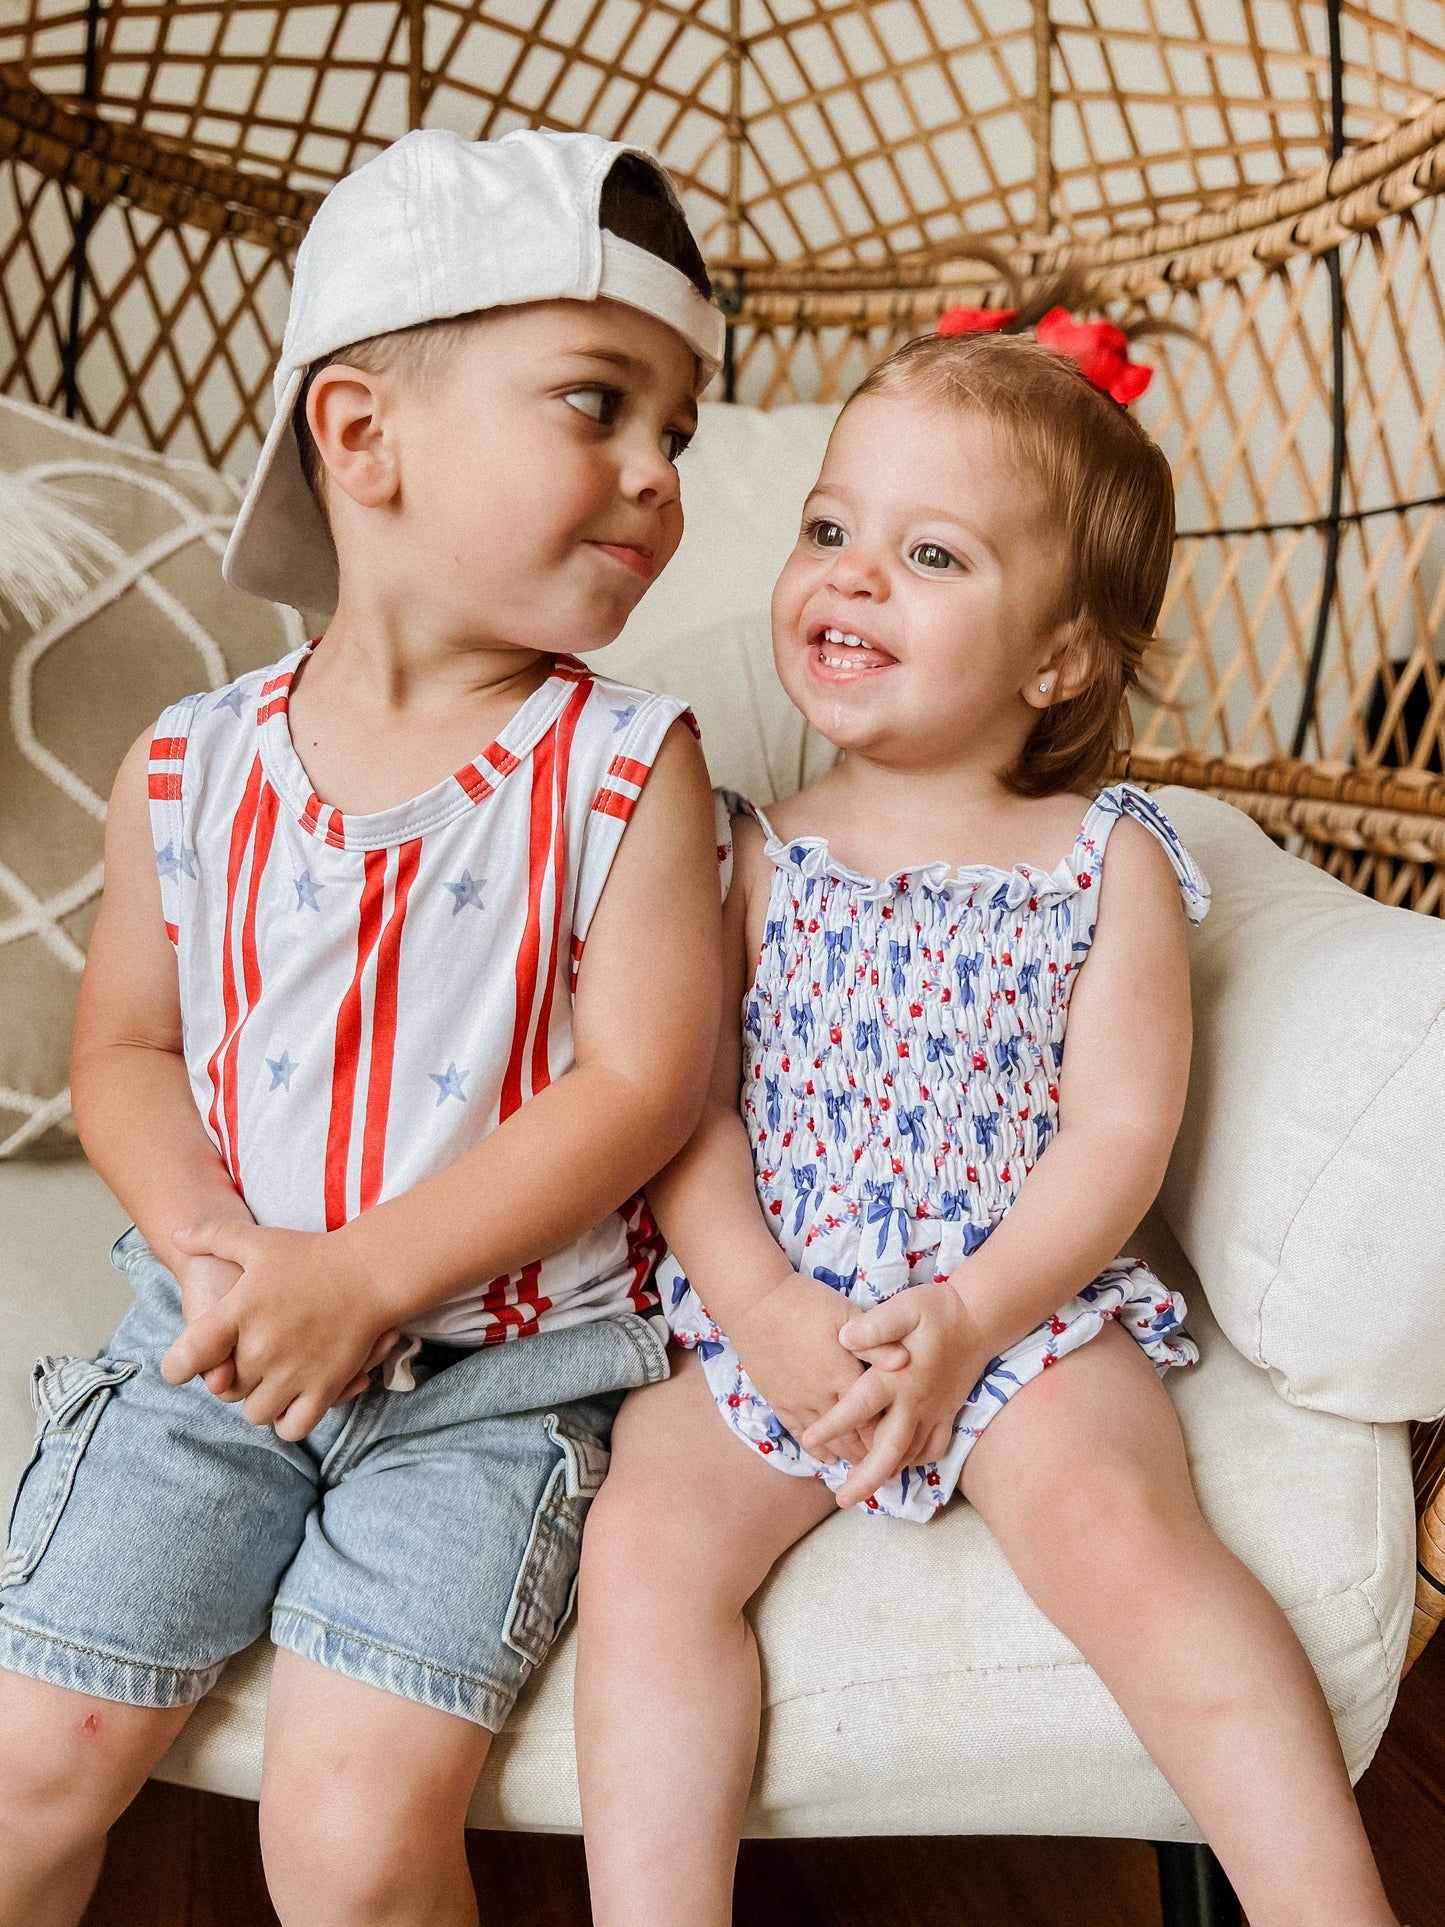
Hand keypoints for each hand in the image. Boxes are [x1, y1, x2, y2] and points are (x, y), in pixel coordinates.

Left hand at [162, 1222, 398, 1440]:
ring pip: (255, 1413)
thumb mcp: (258, 1241)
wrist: (370, 1270)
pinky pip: (292, 1427)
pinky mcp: (324, 1387)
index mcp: (237, 1313)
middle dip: (234, 1377)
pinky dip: (289, 1420)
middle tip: (252, 1357)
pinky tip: (294, 1398)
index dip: (178, 1367)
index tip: (189, 1362)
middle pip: (226, 1390)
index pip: (183, 1360)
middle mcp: (261, 1348)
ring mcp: (294, 1372)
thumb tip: (177, 1234)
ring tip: (274, 1377)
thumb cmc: (312, 1254)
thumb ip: (212, 1237)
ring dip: (260, 1399)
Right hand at [727, 1272, 904, 1464]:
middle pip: (851, 1439)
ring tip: (864, 1467)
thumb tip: (907, 1362)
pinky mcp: (778, 1401)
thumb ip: (876, 1341)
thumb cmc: (804, 1303)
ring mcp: (797, 1402)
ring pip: (826, 1443)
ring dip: (847, 1456)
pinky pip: (799, 1434)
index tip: (904, 1445)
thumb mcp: (846, 1313)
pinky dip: (817, 1450)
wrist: (754, 1302)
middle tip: (888, 1466)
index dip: (888, 1437)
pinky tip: (828, 1457)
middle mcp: (821, 1397)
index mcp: (843, 1376)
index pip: (872, 1420)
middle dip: (871, 1456)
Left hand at [801, 1282, 992, 1507]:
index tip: (809, 1440)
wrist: (980, 1319)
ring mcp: (933, 1412)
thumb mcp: (904, 1309)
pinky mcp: (947, 1413)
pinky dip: (915, 1461)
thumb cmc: (936, 1311)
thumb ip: (876, 1325)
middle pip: (889, 1450)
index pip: (859, 1406)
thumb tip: (844, 1338)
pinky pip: (933, 1449)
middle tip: (842, 1500)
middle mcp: (914, 1403)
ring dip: (887, 1474)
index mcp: (896, 1379)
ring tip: (863, 1489)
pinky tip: (901, 1464)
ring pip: (909, 1455)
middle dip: (865, 1478)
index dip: (834, 1424)